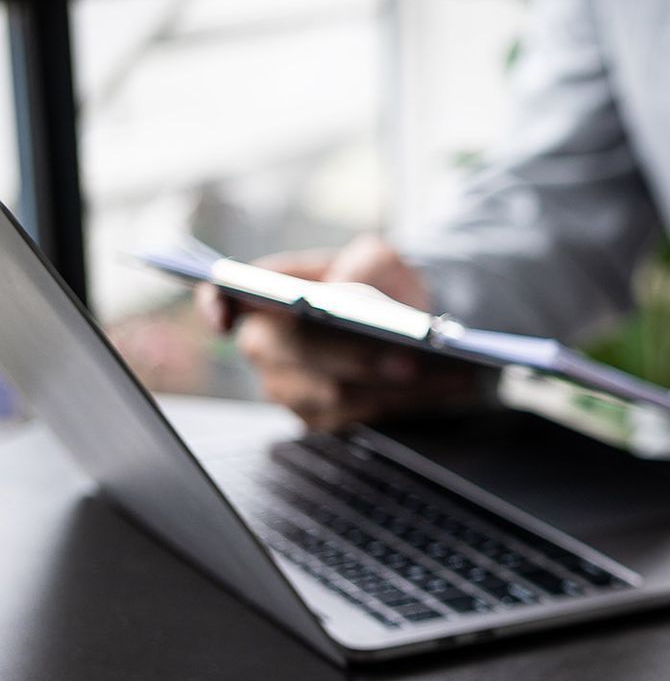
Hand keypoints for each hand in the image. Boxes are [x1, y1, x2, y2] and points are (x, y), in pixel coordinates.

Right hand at [197, 234, 476, 430]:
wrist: (419, 321)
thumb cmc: (387, 285)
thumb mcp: (380, 258)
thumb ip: (363, 265)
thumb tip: (346, 296)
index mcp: (268, 297)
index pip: (223, 297)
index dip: (216, 304)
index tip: (224, 313)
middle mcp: (268, 346)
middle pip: (288, 354)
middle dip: (349, 357)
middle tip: (404, 360)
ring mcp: (290, 389)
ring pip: (328, 395)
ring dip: (387, 387)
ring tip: (438, 374)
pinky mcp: (322, 422)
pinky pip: (356, 421)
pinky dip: (402, 405)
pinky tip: (441, 389)